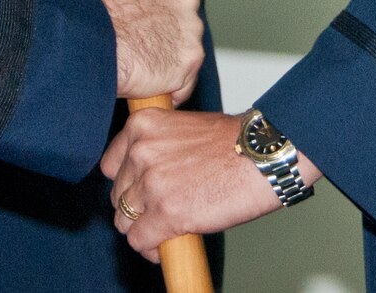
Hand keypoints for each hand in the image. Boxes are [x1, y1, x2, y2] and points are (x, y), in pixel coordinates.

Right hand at [82, 0, 203, 104]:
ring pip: (186, 52)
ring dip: (170, 62)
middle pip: (184, 22)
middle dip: (169, 36)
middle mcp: (185, 0)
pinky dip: (170, 88)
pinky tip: (151, 87)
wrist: (94, 40)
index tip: (150, 24)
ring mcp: (190, 31)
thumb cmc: (95, 13)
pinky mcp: (189, 60)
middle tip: (145, 48)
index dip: (160, 13)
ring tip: (144, 71)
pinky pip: (184, 81)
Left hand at [102, 109, 320, 261]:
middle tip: (159, 213)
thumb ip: (158, 148)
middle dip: (136, 208)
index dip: (127, 184)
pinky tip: (166, 245)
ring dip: (142, 230)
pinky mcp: (165, 212)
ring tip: (163, 232)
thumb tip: (144, 178)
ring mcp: (151, 183)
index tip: (140, 192)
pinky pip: (140, 240)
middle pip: (117, 195)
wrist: (265, 156)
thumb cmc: (236, 143)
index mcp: (142, 126)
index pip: (111, 165)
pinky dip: (151, 249)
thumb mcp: (184, 130)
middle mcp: (141, 152)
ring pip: (124, 221)